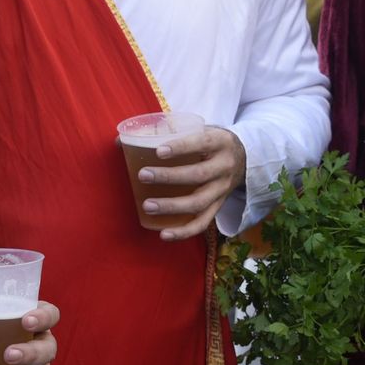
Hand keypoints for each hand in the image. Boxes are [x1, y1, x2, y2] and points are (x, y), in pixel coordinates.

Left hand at [137, 126, 246, 241]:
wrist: (244, 158)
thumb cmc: (208, 142)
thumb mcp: (198, 130)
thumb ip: (166, 133)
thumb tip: (119, 141)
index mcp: (219, 142)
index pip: (202, 142)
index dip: (181, 147)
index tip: (158, 151)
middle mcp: (225, 167)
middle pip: (198, 174)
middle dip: (169, 177)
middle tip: (143, 175)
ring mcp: (222, 190)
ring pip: (199, 202)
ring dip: (172, 206)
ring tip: (147, 205)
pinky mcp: (218, 207)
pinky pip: (203, 223)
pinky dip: (183, 232)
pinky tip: (163, 234)